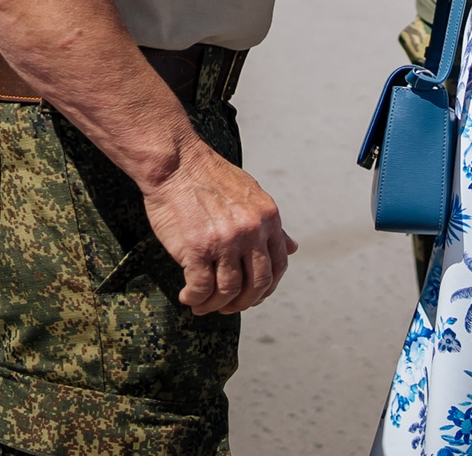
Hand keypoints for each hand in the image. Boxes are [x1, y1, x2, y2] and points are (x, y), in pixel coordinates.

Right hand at [142, 141, 297, 315]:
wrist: (177, 163)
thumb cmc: (210, 179)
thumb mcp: (252, 196)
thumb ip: (272, 226)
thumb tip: (294, 248)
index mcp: (269, 217)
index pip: (279, 266)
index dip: (266, 289)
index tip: (251, 297)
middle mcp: (252, 230)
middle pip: (256, 284)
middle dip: (242, 303)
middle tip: (226, 307)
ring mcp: (226, 240)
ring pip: (228, 291)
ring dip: (215, 305)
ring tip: (202, 305)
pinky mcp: (198, 248)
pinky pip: (201, 288)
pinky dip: (195, 299)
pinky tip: (188, 296)